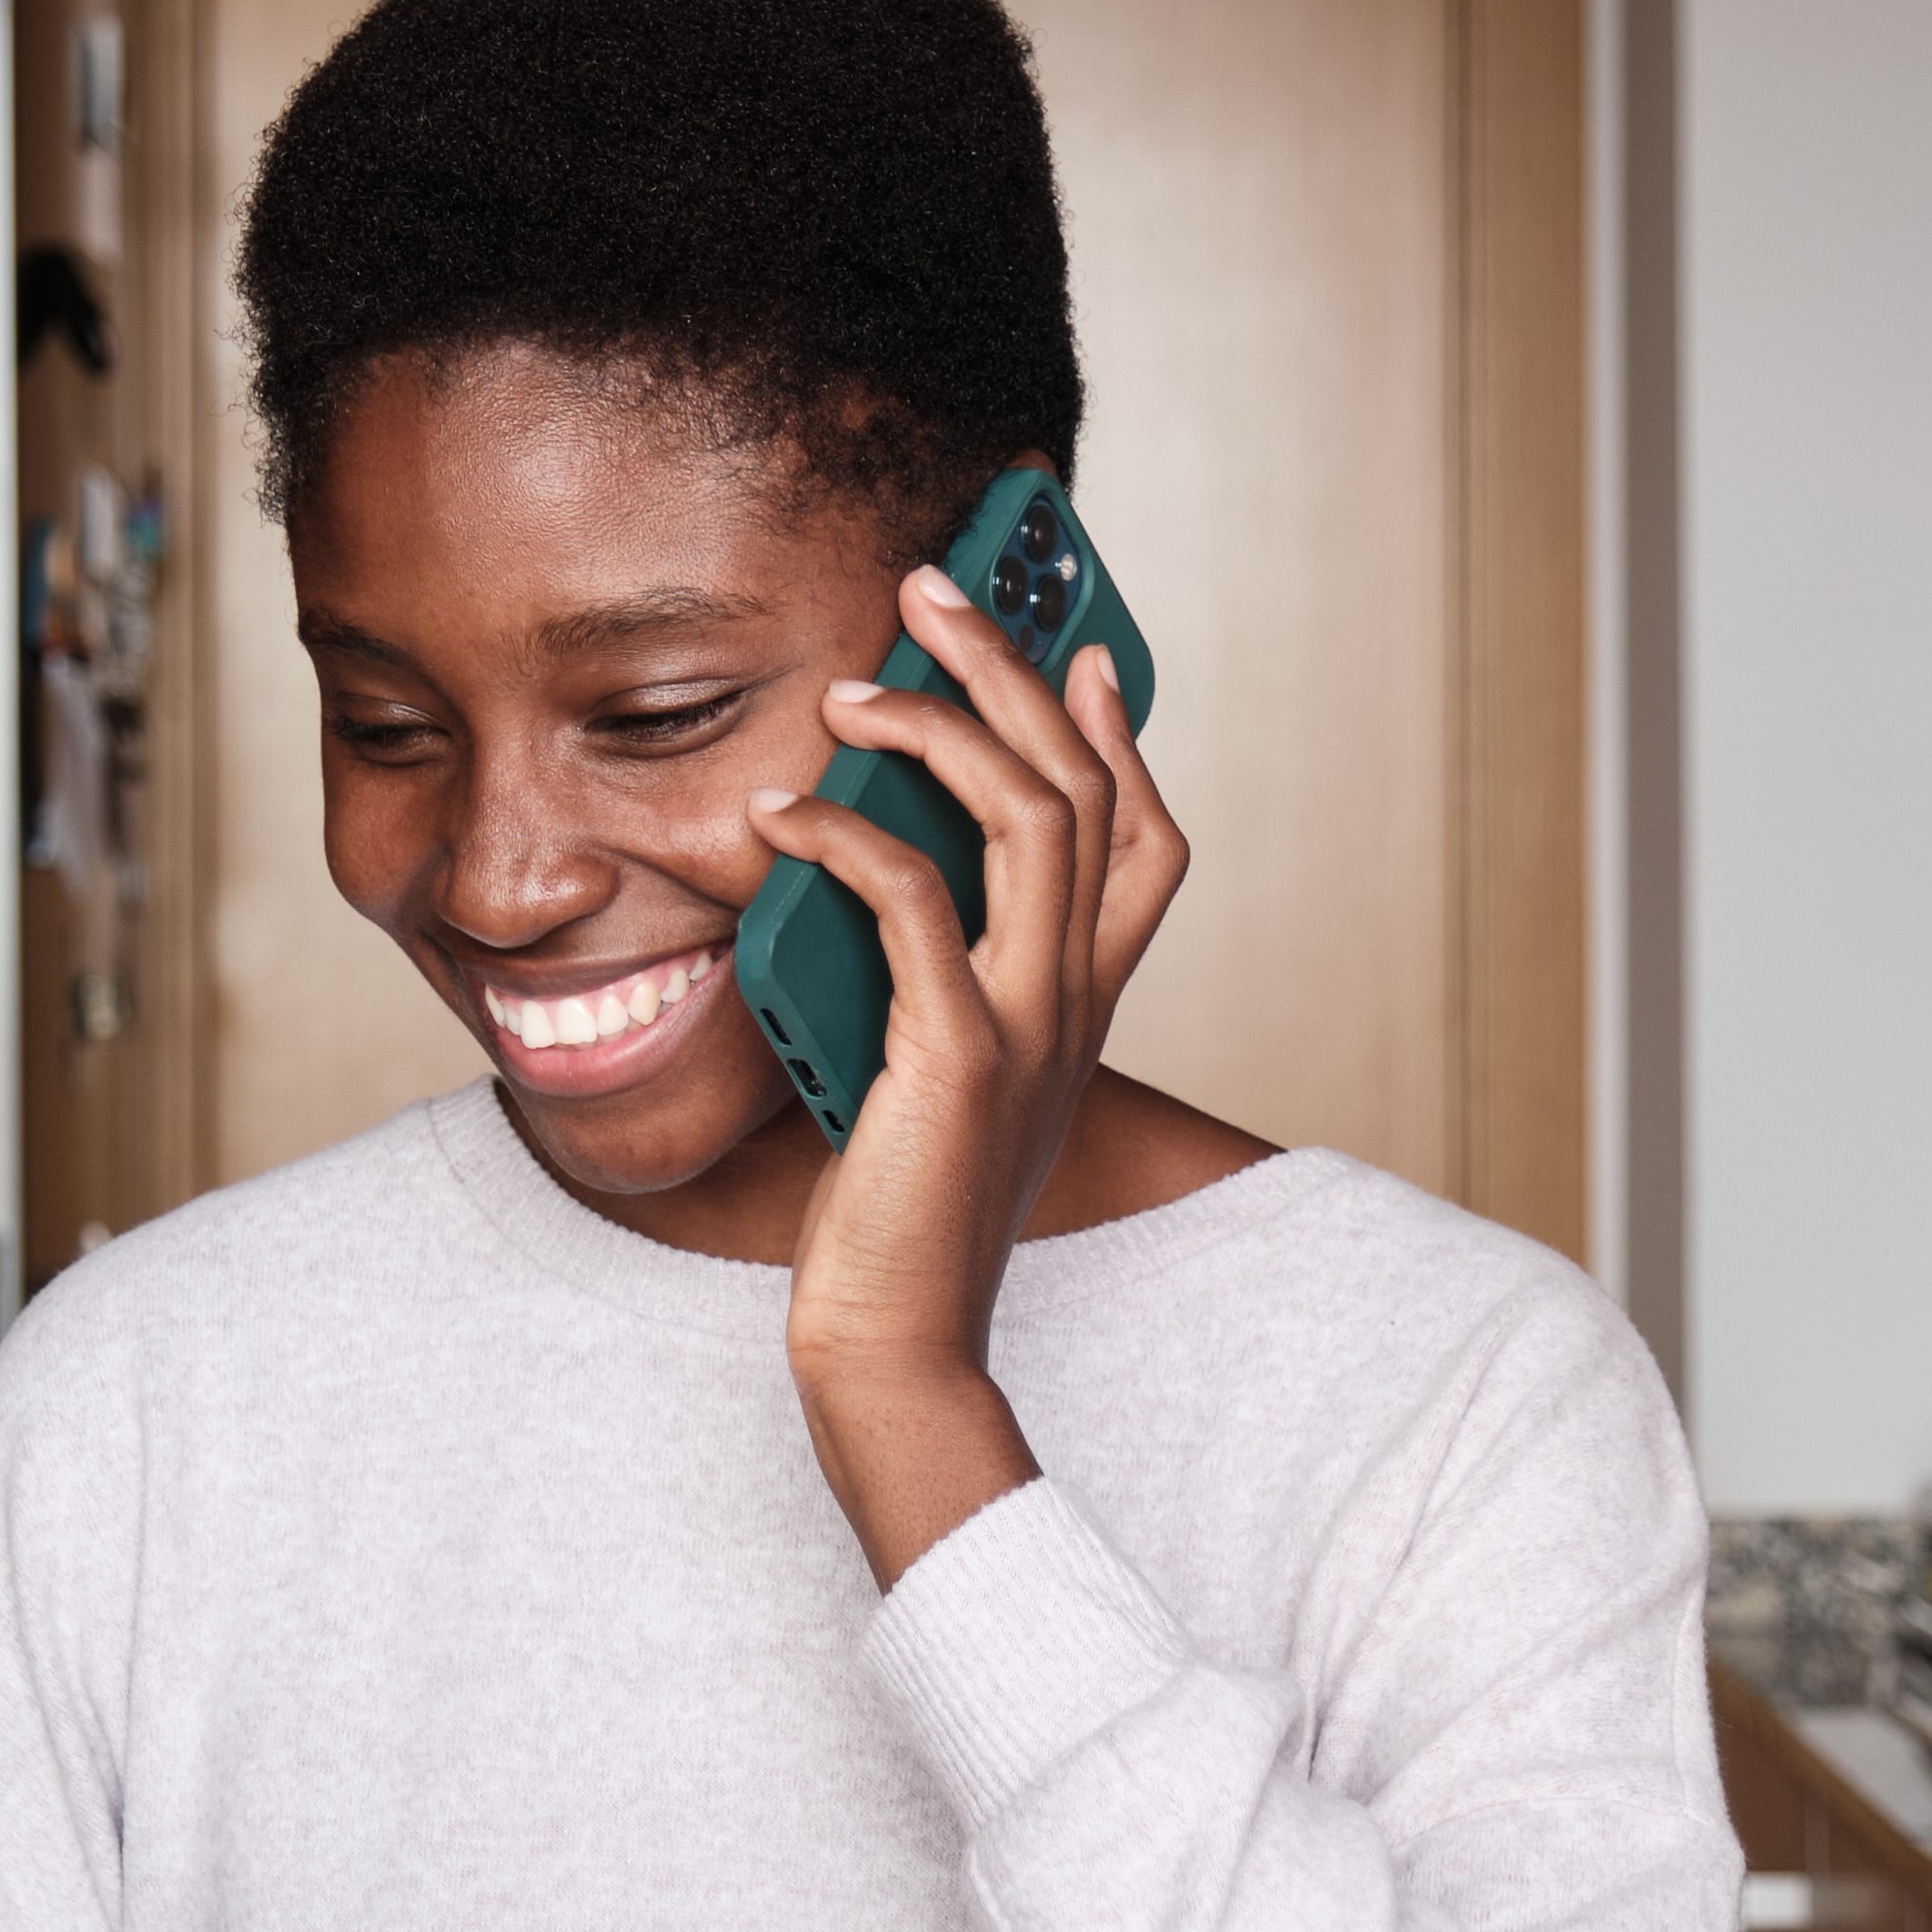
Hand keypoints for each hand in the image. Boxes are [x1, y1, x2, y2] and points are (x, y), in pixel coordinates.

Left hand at [743, 558, 1193, 1579]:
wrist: (896, 1344)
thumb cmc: (895, 1219)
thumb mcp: (930, 1075)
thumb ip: (928, 979)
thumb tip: (867, 874)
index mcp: (1083, 1007)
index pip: (1147, 844)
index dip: (1122, 739)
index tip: (1083, 653)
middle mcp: (1077, 1001)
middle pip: (1084, 789)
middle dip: (1015, 668)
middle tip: (937, 587)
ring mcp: (1029, 1023)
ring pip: (1028, 817)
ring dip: (940, 724)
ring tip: (854, 683)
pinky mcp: (958, 1053)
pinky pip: (916, 902)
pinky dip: (849, 840)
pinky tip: (784, 818)